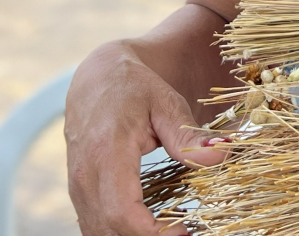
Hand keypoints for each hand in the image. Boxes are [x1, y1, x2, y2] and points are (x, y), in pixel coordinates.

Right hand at [65, 41, 225, 235]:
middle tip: (186, 233)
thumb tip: (222, 155)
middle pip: (110, 229)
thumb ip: (189, 135)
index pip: (121, 210)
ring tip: (172, 230)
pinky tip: (151, 229)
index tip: (185, 233)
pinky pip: (95, 226)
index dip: (152, 232)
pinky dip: (121, 233)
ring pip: (99, 233)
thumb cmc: (134, 88)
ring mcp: (77, 187)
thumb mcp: (166, 103)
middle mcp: (85, 175)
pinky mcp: (79, 194)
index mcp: (107, 151)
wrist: (95, 79)